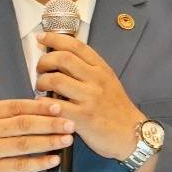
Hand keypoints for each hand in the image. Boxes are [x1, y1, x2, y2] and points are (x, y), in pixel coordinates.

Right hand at [0, 60, 75, 171]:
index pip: (14, 107)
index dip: (37, 106)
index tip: (58, 105)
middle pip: (22, 125)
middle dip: (49, 124)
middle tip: (71, 122)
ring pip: (23, 145)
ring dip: (47, 142)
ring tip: (67, 140)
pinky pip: (18, 166)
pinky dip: (37, 164)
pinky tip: (53, 160)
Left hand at [34, 32, 142, 162]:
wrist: (131, 134)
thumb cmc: (115, 108)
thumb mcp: (107, 81)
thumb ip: (88, 69)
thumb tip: (62, 57)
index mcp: (101, 68)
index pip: (76, 45)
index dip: (55, 38)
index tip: (41, 37)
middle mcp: (96, 80)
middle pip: (62, 58)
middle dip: (44, 61)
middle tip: (40, 69)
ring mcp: (89, 98)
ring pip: (56, 80)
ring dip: (41, 82)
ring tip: (41, 87)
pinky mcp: (82, 117)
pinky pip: (55, 105)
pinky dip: (43, 103)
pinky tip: (43, 105)